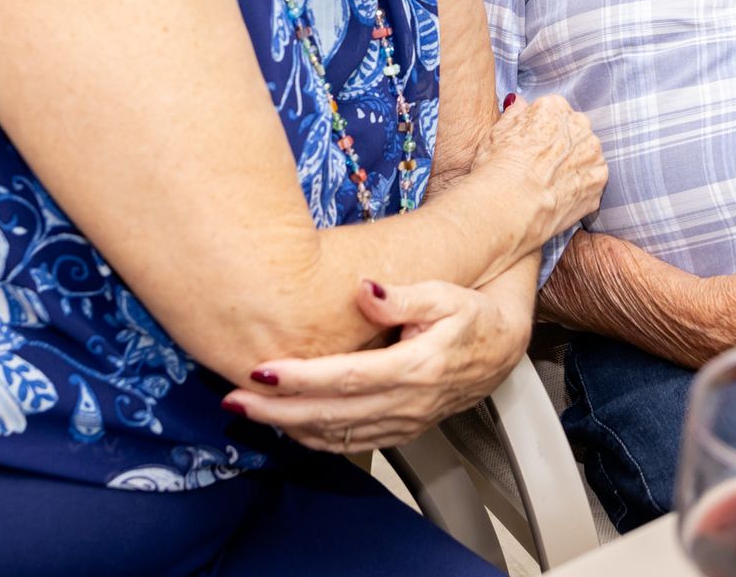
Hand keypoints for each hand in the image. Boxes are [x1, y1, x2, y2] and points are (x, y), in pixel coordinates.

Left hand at [223, 277, 528, 451]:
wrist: (501, 348)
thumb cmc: (471, 315)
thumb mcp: (445, 293)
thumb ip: (403, 295)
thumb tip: (365, 291)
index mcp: (416, 367)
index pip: (347, 377)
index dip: (302, 378)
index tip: (262, 371)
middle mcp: (408, 403)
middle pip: (332, 413)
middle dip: (277, 409)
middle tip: (233, 398)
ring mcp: (404, 422)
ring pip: (336, 434)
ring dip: (288, 426)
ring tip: (247, 411)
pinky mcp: (400, 431)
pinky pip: (350, 443)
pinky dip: (313, 438)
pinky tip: (286, 425)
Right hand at [474, 95, 606, 248]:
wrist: (511, 205)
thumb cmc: (498, 167)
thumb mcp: (496, 132)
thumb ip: (514, 114)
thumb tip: (519, 104)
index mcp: (553, 106)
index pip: (551, 113)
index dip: (539, 133)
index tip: (529, 147)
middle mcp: (579, 124)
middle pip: (572, 132)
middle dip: (561, 147)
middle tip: (538, 168)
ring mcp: (592, 153)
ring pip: (585, 156)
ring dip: (573, 167)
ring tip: (548, 185)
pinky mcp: (599, 181)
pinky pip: (592, 181)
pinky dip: (580, 188)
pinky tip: (559, 196)